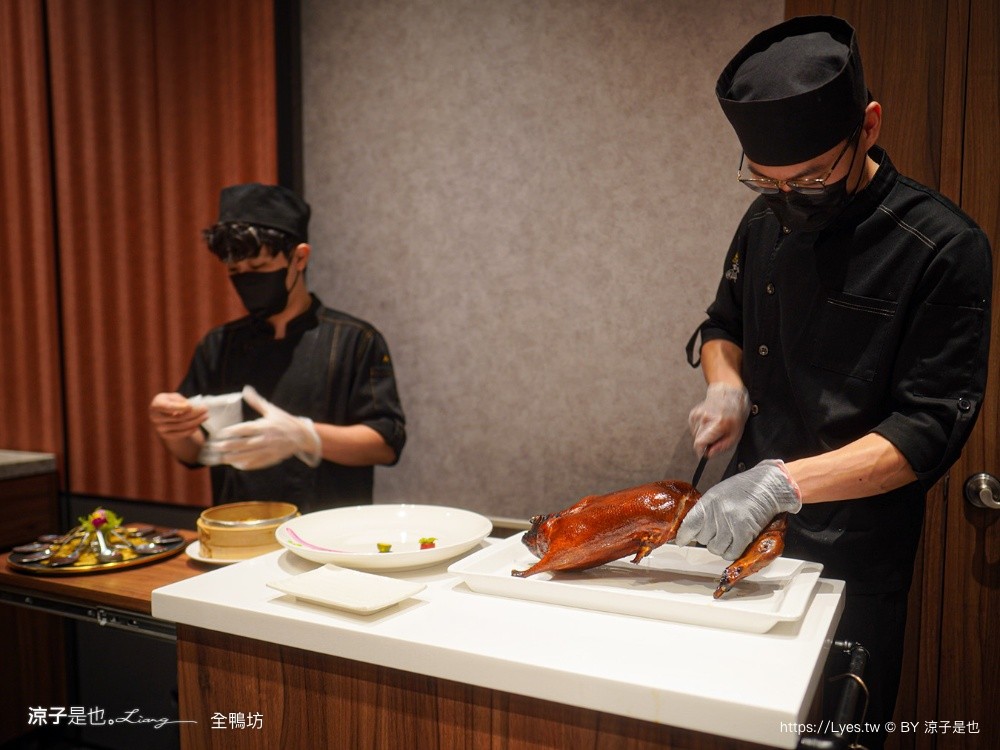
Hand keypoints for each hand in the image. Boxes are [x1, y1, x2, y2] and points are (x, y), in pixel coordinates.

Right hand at [149, 392, 206, 439]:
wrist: (164, 414)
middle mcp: (155, 417)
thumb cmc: (171, 402)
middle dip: (194, 413)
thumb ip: (180, 400)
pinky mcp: (165, 435)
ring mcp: (159, 428)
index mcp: (156, 405)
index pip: (167, 407)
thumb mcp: (174, 397)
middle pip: (178, 417)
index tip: (190, 406)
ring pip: (181, 426)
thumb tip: (190, 407)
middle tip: (205, 409)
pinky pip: (180, 434)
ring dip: (196, 421)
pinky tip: (197, 425)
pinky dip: (190, 430)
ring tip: (205, 416)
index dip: (179, 407)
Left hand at [201, 386, 321, 469]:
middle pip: (243, 444)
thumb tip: (246, 389)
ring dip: (234, 458)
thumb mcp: (272, 410)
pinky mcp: (272, 458)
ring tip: (221, 459)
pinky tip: (237, 465)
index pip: (245, 429)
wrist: (303, 435)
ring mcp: (269, 450)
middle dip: (227, 446)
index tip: (220, 434)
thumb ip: (257, 402)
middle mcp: (266, 439)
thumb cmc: (285, 421)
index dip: (231, 432)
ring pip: (248, 455)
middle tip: (214, 448)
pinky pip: (257, 463)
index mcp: (264, 426)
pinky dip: (247, 464)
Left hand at [675, 459, 801, 559]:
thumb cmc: (744, 488)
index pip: (690, 523)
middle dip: (708, 538)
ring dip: (720, 547)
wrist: (769, 486)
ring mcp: (731, 524)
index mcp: (709, 501)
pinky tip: (735, 544)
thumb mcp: (719, 493)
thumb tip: (694, 529)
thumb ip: (706, 510)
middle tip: (717, 533)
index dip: (683, 535)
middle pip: (702, 539)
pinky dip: (731, 552)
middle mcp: (717, 513)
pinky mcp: (745, 533)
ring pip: (715, 548)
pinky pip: (731, 553)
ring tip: (728, 537)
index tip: (681, 541)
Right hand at [688, 383, 749, 457]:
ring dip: (703, 436)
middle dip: (705, 443)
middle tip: (716, 439)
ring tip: (714, 428)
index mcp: (718, 423)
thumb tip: (708, 455)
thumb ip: (721, 447)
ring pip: (695, 435)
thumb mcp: (735, 435)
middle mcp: (705, 418)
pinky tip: (709, 423)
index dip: (700, 452)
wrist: (728, 395)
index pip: (699, 443)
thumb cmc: (734, 416)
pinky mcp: (693, 413)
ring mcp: (698, 414)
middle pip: (698, 440)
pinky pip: (694, 428)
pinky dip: (701, 429)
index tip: (704, 455)